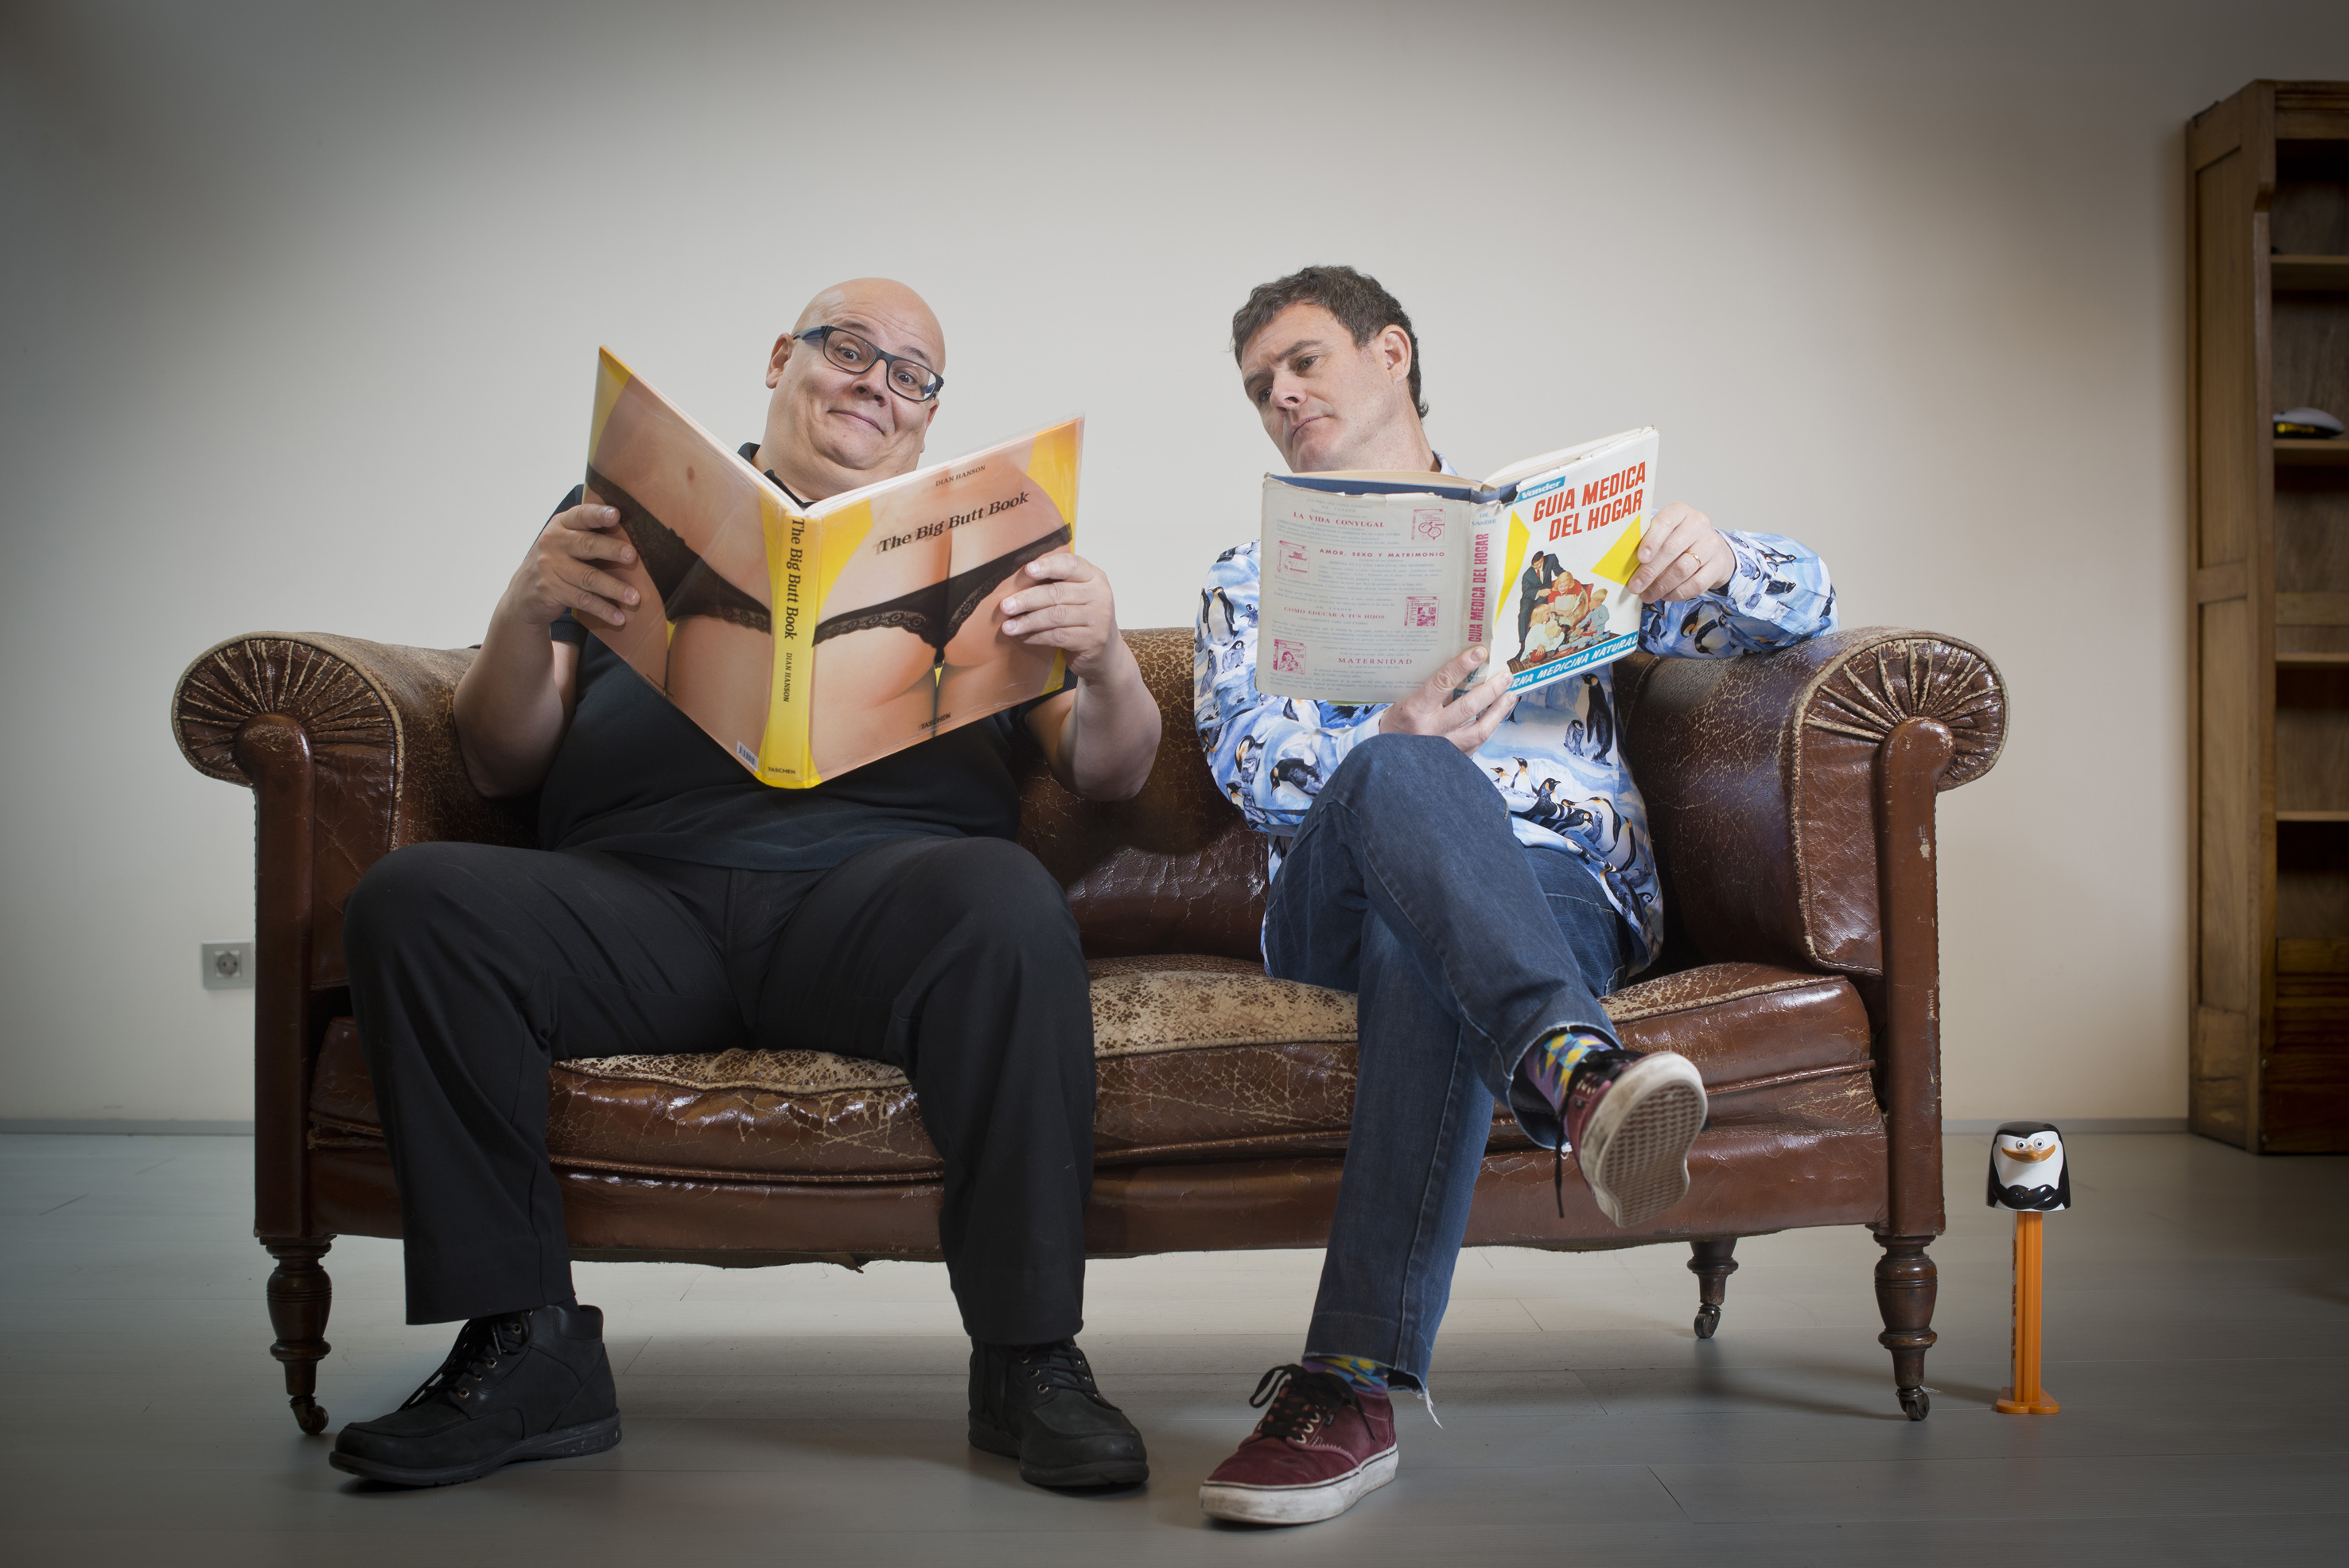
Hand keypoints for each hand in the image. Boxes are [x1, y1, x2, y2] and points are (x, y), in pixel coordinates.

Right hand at [502, 503, 642, 629]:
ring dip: (614, 588)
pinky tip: (619, 617)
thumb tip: (634, 533)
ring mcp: (550, 567)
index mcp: (561, 525)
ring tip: (635, 597)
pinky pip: (583, 600)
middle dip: (611, 549)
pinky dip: (603, 610)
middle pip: (587, 545)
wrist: (523, 593)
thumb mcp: (565, 539)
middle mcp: (553, 543)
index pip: (581, 515)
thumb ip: (588, 532)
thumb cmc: (557, 559)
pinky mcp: (551, 591)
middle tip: (632, 556)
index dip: (598, 514)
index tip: (616, 514)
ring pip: (588, 577)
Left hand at [1001, 552, 1124, 682]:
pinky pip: (1059, 636)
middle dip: (1028, 599)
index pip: (1071, 565)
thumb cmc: (1082, 617)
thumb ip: (1056, 584)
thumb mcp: (1076, 595)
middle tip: (1005, 606)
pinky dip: (1038, 636)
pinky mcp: (1094, 640)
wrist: (1105, 651)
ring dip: (1028, 621)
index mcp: (1094, 576)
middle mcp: (1100, 595)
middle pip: (1058, 593)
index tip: (1027, 570)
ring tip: (1008, 627)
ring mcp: (1100, 618)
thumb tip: (1015, 581)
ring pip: (1056, 616)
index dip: (1048, 566)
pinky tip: (1024, 637)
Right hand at [1378, 645, 1515, 752]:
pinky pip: (1478, 742)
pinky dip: (1492, 726)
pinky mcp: (1454, 759)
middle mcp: (1431, 730)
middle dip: (1490, 689)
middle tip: (1505, 675)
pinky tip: (1498, 715)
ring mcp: (1444, 748)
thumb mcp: (1405, 702)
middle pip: (1467, 707)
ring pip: (1480, 729)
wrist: (1389, 759)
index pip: (1441, 683)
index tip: (1479, 652)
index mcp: (1414, 711)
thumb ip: (1430, 689)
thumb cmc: (1398, 723)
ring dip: (1498, 710)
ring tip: (1509, 695)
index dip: (1462, 666)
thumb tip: (1460, 667)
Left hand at [1625, 502, 1733, 600]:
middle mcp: (1698, 524)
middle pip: (1672, 549)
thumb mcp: (1664, 533)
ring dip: (1662, 585)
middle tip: (1636, 586)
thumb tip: (1624, 564)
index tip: (1640, 558)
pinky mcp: (1719, 565)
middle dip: (1650, 571)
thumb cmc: (1679, 540)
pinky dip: (1678, 593)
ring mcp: (1711, 544)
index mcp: (1680, 512)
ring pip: (1683, 568)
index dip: (1651, 541)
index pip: (1665, 522)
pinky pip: (1697, 583)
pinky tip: (1666, 596)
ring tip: (1648, 595)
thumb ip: (1647, 542)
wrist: (1713, 549)